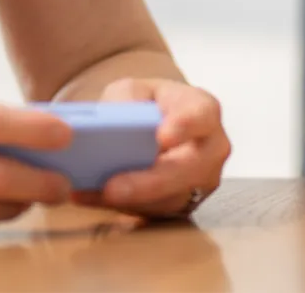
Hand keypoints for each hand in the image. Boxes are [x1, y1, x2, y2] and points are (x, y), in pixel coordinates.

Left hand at [74, 78, 229, 218]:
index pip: (202, 116)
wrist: (147, 131)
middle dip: (151, 182)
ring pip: (171, 199)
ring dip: (133, 201)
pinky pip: (154, 214)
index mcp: (204, 111)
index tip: (161, 136)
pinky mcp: (180, 206)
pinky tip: (94, 198)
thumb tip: (119, 117)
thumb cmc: (146, 106)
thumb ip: (128, 97)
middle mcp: (210, 149)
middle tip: (113, 187)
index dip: (184, 126)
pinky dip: (121, 208)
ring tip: (97, 194)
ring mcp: (200, 182)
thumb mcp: (134, 90)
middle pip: (190, 169)